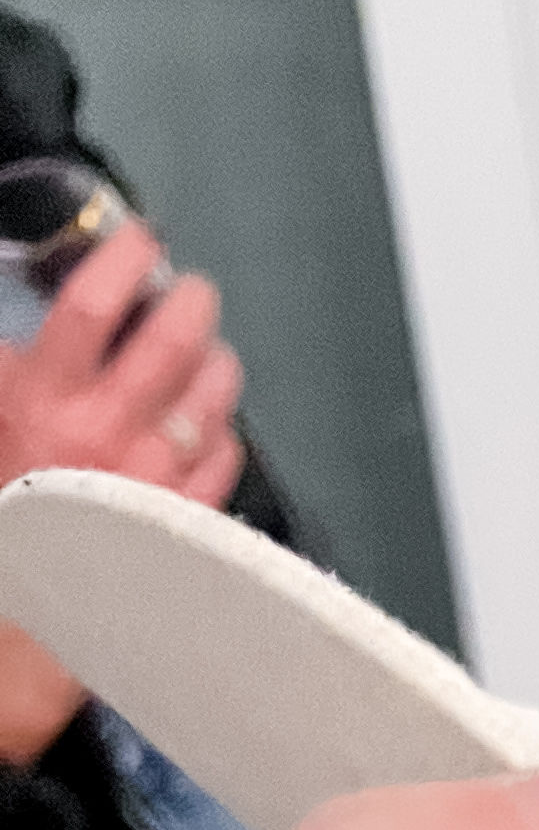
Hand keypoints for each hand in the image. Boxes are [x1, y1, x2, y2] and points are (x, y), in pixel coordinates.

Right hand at [0, 215, 243, 511]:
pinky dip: (221, 429)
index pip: (93, 306)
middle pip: (172, 341)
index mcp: (43, 399)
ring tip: (208, 353)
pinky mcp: (187, 514)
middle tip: (192, 290)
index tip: (139, 239)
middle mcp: (105, 432)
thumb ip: (9, 363)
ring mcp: (154, 475)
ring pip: (213, 392)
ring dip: (217, 360)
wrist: (28, 590)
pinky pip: (226, 452)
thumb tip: (26, 327)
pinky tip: (205, 423)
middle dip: (191, 300)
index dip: (123, 258)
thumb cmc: (9, 499)